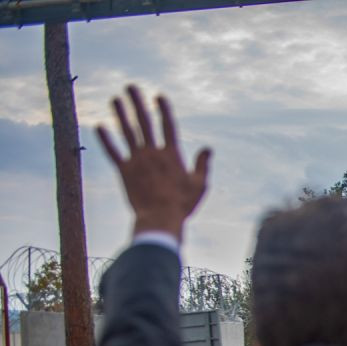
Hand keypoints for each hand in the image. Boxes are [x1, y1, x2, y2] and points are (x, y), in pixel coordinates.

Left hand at [97, 86, 210, 241]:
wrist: (159, 218)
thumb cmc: (183, 204)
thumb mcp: (200, 184)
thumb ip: (202, 165)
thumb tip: (207, 148)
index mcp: (172, 155)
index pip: (167, 126)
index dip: (163, 109)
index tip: (158, 96)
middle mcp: (152, 153)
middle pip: (144, 122)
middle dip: (137, 103)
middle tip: (130, 87)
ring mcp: (137, 161)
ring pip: (127, 133)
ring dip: (120, 115)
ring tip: (115, 99)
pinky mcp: (124, 171)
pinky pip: (113, 152)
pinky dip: (106, 140)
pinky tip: (99, 126)